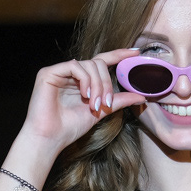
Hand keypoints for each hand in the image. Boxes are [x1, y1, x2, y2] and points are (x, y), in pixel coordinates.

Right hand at [20, 47, 149, 153]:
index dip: (118, 55)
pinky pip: (75, 66)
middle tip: (106, 103)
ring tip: (95, 105)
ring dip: (98, 85)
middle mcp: (70, 73)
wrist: (50, 139)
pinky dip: (85, 80)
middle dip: (106, 83)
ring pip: (89, 64)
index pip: (101, 61)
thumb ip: (118, 101)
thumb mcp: (101, 111)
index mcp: (81, 80)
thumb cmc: (70, 127)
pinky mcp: (49, 72)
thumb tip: (141, 96)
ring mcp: (59, 71)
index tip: (136, 52)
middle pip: (98, 63)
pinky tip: (85, 95)